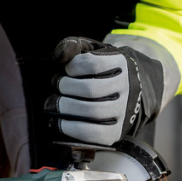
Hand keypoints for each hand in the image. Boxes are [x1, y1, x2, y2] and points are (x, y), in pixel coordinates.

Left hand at [46, 37, 163, 147]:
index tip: (68, 70)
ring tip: (54, 104)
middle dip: (65, 87)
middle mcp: (127, 88)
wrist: (125, 94)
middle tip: (56, 86)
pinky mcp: (117, 132)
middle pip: (91, 89)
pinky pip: (93, 133)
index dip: (73, 66)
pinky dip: (71, 128)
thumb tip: (59, 57)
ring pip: (92, 111)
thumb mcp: (91, 52)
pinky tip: (59, 122)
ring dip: (66, 107)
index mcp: (122, 64)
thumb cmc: (100, 71)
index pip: (93, 63)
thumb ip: (73, 46)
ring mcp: (124, 111)